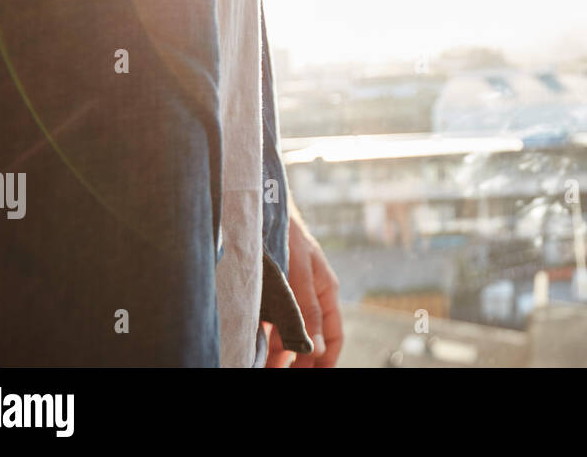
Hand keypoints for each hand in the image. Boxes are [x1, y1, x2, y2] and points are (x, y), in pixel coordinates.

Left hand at [265, 209, 342, 366]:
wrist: (258, 209)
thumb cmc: (286, 233)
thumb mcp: (300, 272)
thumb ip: (308, 310)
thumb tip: (318, 348)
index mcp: (325, 290)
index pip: (334, 334)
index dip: (328, 358)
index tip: (318, 376)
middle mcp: (308, 297)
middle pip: (309, 340)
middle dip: (300, 362)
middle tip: (284, 377)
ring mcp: (288, 297)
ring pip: (287, 336)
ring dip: (278, 356)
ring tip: (263, 370)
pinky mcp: (268, 294)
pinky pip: (269, 325)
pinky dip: (263, 342)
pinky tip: (252, 353)